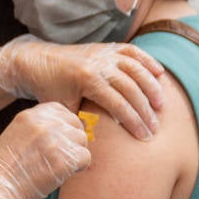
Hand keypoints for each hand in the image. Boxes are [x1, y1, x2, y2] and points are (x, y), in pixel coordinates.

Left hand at [0, 35, 164, 140]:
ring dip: (151, 86)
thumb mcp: (62, 110)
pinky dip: (148, 61)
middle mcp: (99, 63)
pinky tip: (160, 74)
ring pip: (136, 68)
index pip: (118, 103)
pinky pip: (132, 52)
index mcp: (87, 79)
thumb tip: (95, 151)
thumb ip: (80, 126)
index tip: (144, 136)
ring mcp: (104, 53)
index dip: (133, 121)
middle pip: (131, 87)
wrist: (37, 61)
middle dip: (145, 110)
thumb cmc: (49, 89)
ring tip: (161, 105)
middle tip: (155, 127)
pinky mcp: (107, 47)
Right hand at [0, 102, 90, 198]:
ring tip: (60, 166)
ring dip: (75, 154)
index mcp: (31, 115)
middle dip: (72, 140)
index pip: (62, 111)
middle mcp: (44, 124)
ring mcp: (54, 141)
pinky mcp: (63, 160)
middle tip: (62, 156)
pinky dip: (79, 167)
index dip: (65, 126)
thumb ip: (39, 128)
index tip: (60, 140)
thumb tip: (67, 130)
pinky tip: (64, 173)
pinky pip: (85, 157)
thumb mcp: (17, 135)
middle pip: (75, 125)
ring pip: (82, 141)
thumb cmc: (6, 168)